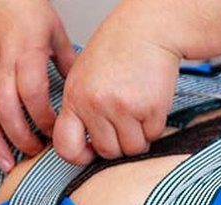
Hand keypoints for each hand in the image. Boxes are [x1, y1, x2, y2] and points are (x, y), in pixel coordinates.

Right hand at [0, 0, 76, 171]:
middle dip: (21, 136)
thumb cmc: (24, 9)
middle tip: (36, 152)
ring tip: (6, 163)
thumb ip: (68, 63)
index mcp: (25, 56)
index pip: (32, 95)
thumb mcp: (55, 32)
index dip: (44, 118)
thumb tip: (83, 90)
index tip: (56, 133)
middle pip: (7, 110)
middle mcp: (0, 67)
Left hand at [53, 1, 178, 163]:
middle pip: (107, 152)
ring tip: (138, 114)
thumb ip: (80, 109)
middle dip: (118, 143)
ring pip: (132, 148)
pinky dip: (155, 126)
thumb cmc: (116, 52)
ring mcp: (124, 108)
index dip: (78, 157)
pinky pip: (153, 135)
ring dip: (139, 137)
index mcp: (74, 98)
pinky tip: (151, 105)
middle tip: (124, 123)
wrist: (147, 31)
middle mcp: (96, 105)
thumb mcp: (83, 77)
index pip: (66, 146)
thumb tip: (86, 146)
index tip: (90, 153)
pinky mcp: (151, 108)